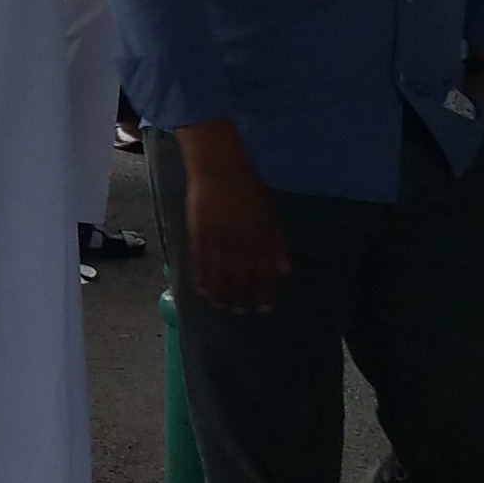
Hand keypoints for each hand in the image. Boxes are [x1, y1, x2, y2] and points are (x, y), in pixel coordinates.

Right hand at [173, 124, 287, 314]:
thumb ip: (277, 243)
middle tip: (239, 312)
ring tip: (220, 307)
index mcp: (261, 240)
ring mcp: (218, 243)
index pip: (264, 274)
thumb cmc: (249, 189)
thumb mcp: (270, 214)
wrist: (220, 170)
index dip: (264, 293)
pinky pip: (200, 264)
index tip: (263, 308)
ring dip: (221, 294)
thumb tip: (284, 270)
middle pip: (241, 279)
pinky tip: (202, 291)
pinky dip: (201, 279)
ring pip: (220, 276)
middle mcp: (241, 246)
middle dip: (241, 298)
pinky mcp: (199, 237)